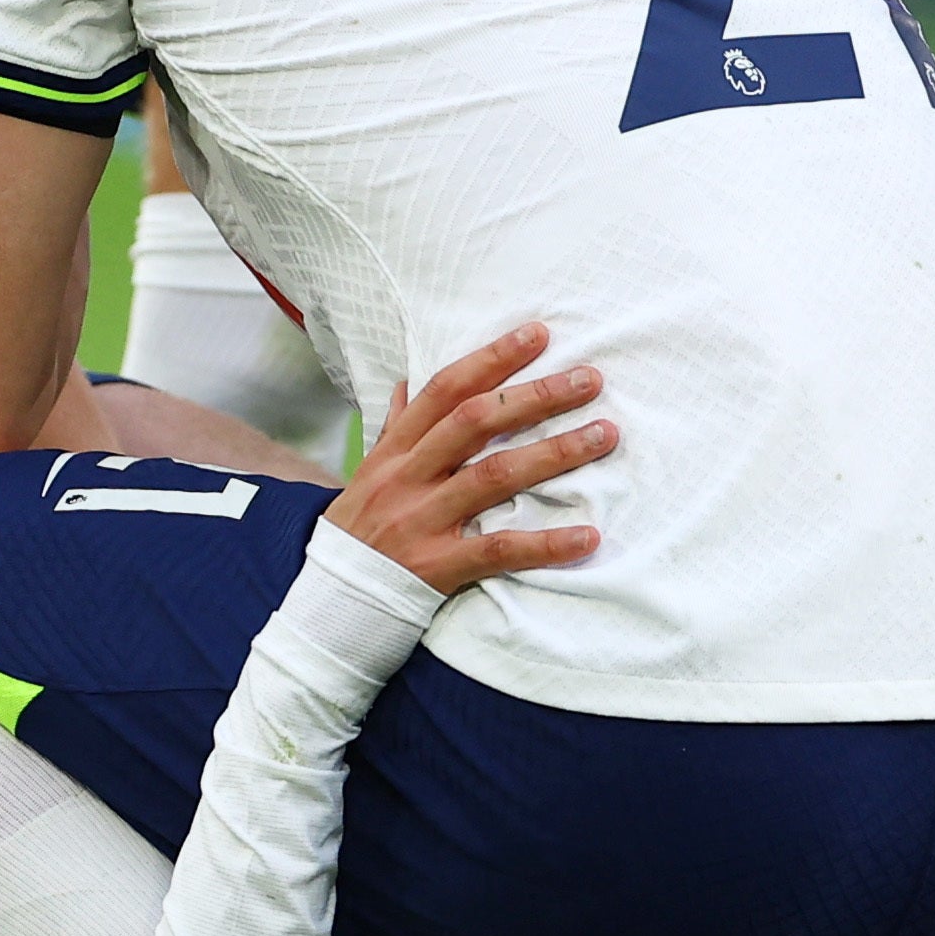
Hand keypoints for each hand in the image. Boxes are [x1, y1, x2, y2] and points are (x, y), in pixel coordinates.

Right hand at [324, 321, 611, 594]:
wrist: (330, 600)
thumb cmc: (359, 530)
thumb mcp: (369, 473)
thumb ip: (395, 428)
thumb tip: (409, 383)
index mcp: (395, 450)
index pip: (445, 390)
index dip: (491, 359)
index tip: (539, 335)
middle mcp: (408, 477)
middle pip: (476, 422)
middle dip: (536, 396)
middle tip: (590, 379)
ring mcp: (422, 520)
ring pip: (494, 476)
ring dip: (555, 453)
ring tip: (604, 435)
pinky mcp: (438, 566)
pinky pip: (499, 550)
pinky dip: (546, 544)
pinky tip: (589, 535)